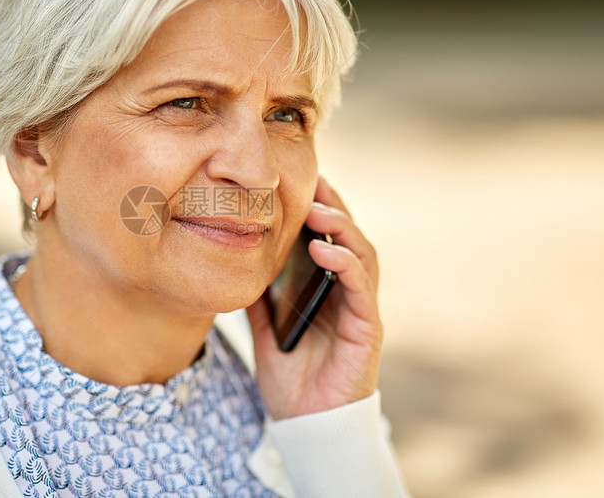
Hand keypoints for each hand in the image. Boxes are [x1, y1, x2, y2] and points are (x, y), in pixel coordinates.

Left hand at [247, 175, 382, 419]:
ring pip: (362, 256)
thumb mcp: (264, 328)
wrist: (305, 424)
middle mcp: (348, 295)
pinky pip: (361, 290)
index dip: (319, 208)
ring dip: (342, 228)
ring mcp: (361, 310)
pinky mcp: (367, 330)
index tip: (298, 180)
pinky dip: (346, 265)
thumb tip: (236, 261)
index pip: (329, 239)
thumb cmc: (291, 378)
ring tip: (317, 209)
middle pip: (349, 239)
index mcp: (327, 290)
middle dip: (333, 206)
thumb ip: (257, 296)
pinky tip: (325, 249)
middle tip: (314, 180)